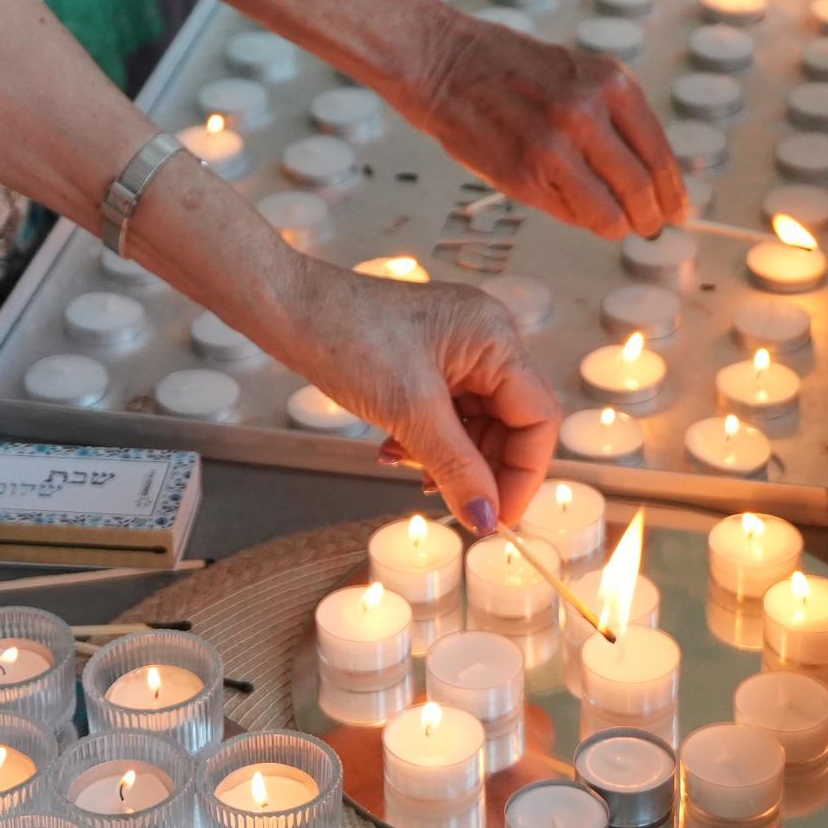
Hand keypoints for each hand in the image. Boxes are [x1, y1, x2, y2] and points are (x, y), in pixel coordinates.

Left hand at [256, 249, 564, 527]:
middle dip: (482, 468)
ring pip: (478, 424)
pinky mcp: (428, 360)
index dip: (523, 474)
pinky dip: (429, 441)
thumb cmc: (349, 339)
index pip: (539, 417)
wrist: (288, 308)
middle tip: (452, 502)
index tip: (497, 518)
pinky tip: (392, 452)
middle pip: (512, 424)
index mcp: (496, 338)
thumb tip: (487, 520)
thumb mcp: (409, 412)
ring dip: (450, 458)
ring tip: (408, 469)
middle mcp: (486, 339)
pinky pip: (448, 413)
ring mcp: (457, 349)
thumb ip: (457, 468)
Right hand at [384, 5, 687, 235]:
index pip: (659, 152)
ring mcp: (558, 145)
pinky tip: (573, 208)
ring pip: (612, 210)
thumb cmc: (504, 68)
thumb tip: (642, 177)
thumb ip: (609, 118)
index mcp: (611, 83)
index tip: (677, 208)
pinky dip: (580, 219)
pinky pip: (572, 213)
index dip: (673, 190)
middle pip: (642, 187)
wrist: (442, 60)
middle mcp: (590, 112)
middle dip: (650, 216)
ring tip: (613, 224)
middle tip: (649, 226)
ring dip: (618, 225)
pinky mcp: (527, 173)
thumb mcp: (575, 75)